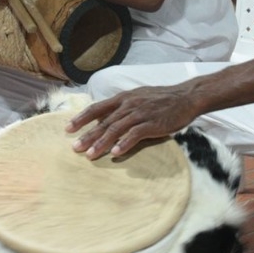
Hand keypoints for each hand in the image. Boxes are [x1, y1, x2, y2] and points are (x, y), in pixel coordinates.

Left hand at [67, 86, 197, 158]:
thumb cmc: (160, 99)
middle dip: (88, 135)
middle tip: (75, 148)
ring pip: (116, 129)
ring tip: (90, 155)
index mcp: (123, 98)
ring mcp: (140, 114)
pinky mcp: (152, 123)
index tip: (68, 128)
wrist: (185, 97)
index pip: (97, 108)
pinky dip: (124, 144)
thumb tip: (104, 120)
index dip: (82, 118)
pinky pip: (135, 135)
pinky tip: (115, 153)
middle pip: (103, 121)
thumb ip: (121, 108)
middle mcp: (128, 105)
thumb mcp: (137, 98)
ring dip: (102, 143)